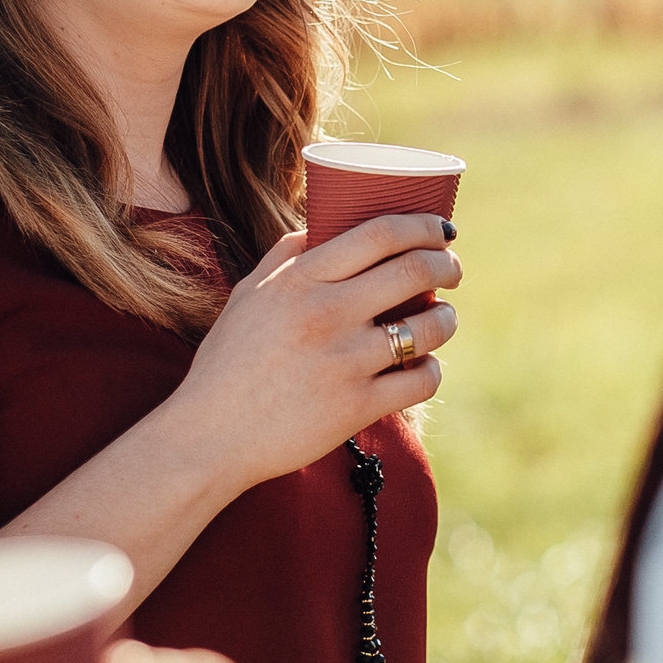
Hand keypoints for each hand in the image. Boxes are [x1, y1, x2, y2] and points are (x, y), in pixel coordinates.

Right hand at [167, 213, 461, 489]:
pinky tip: (422, 367)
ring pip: (429, 326)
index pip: (380, 234)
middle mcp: (326, 314)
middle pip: (415, 270)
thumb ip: (286, 257)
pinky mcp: (357, 407)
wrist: (210, 437)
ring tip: (442, 318)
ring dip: (446, 318)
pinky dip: (431, 370)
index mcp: (300, 280)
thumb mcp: (247, 295)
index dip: (423, 226)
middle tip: (452, 270)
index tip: (442, 229)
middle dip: (447, 265)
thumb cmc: (227, 363)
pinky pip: (422, 380)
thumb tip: (322, 226)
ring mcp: (345, 362)